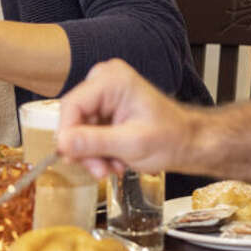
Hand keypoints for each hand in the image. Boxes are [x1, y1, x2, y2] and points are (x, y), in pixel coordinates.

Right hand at [56, 59, 198, 177]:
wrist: (189, 143)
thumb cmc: (172, 138)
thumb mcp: (131, 144)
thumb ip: (94, 142)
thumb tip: (62, 142)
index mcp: (112, 80)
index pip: (72, 105)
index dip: (68, 135)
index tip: (72, 159)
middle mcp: (105, 80)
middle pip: (74, 119)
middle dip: (85, 149)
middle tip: (101, 170)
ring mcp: (104, 94)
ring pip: (79, 129)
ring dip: (93, 154)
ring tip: (114, 167)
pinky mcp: (104, 107)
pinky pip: (87, 132)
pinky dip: (98, 151)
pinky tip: (115, 159)